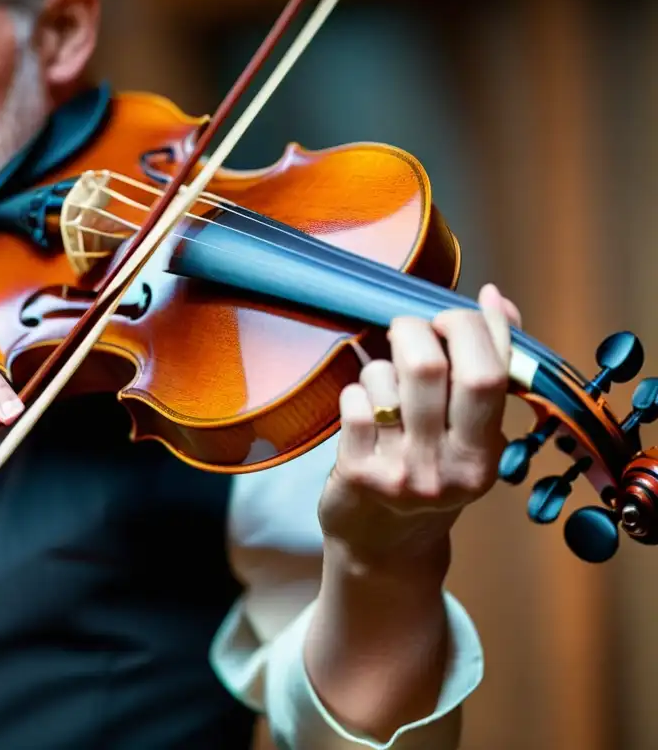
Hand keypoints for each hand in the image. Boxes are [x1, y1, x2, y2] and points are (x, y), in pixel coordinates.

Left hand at [318, 283, 521, 565]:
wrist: (384, 548)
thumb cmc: (430, 474)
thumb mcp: (470, 435)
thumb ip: (489, 367)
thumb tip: (494, 298)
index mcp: (485, 454)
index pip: (490, 372)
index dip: (471, 327)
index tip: (453, 315)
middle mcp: (447, 468)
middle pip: (430, 366)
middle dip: (415, 330)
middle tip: (408, 330)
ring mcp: (400, 472)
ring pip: (385, 378)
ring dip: (381, 367)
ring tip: (385, 385)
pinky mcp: (357, 472)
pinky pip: (353, 400)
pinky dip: (356, 391)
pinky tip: (363, 410)